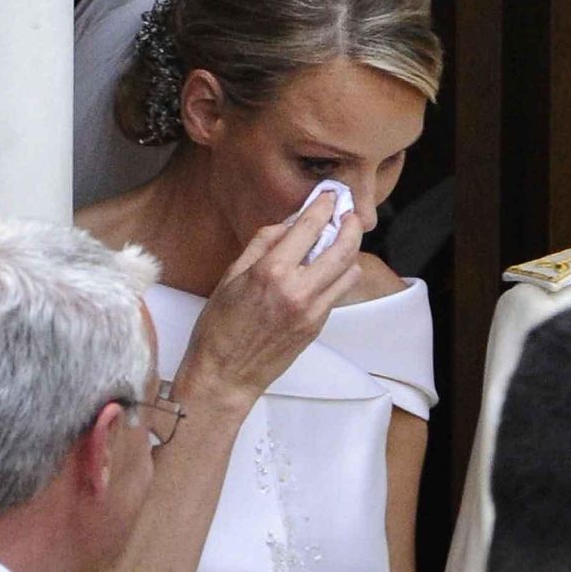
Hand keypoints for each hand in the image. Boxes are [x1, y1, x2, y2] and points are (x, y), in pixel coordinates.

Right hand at [175, 191, 362, 408]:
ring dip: (349, 252)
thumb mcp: (232, 275)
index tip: (329, 196)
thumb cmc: (219, 327)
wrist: (225, 375)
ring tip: (342, 241)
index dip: (323, 207)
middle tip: (349, 215)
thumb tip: (289, 223)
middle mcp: (297, 290)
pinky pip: (337, 293)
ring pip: (348, 272)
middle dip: (351, 225)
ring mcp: (312, 311)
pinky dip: (338, 275)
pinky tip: (328, 268)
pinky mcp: (317, 326)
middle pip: (343, 248)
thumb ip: (263, 243)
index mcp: (271, 271)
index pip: (309, 228)